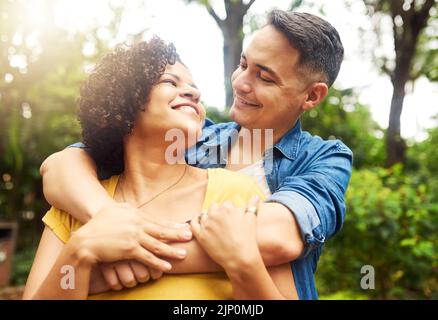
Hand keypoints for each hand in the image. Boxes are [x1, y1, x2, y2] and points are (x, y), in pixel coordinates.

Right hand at [71, 203, 189, 271]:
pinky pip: (148, 257)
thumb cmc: (98, 224)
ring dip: (172, 251)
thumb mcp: (114, 210)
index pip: (157, 220)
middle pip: (161, 230)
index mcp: (135, 213)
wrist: (85, 239)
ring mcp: (134, 236)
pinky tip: (167, 266)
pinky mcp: (129, 249)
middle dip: (177, 234)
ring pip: (158, 245)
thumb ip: (127, 209)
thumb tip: (135, 208)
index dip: (171, 224)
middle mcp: (137, 223)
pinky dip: (158, 262)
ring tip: (183, 254)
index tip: (182, 226)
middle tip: (189, 237)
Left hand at [190, 196, 261, 271]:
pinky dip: (195, 220)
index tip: (232, 218)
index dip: (230, 211)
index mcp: (227, 208)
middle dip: (219, 212)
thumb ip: (252, 205)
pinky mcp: (200, 235)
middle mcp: (215, 214)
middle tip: (224, 223)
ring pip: (204, 214)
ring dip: (208, 217)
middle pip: (214, 207)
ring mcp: (207, 224)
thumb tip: (255, 196)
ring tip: (213, 224)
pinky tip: (198, 220)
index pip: (227, 204)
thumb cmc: (248, 239)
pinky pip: (193, 223)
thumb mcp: (252, 219)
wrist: (240, 258)